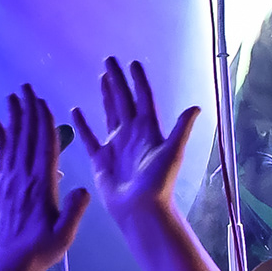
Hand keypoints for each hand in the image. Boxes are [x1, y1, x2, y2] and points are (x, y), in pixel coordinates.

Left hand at [0, 84, 91, 270]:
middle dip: (27, 110)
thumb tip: (83, 189)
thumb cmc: (39, 250)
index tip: (43, 102)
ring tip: (12, 97)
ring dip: (13, 118)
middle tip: (25, 87)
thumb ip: (74, 210)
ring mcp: (9, 181)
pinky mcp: (0, 187)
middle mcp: (23, 178)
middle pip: (26, 136)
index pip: (44, 145)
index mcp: (42, 185)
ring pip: (12, 142)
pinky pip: (1, 156)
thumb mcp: (65, 234)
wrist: (8, 263)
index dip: (44, 121)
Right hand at [72, 57, 201, 225]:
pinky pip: (89, 137)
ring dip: (105, 96)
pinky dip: (82, 125)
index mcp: (148, 130)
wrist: (141, 210)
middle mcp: (132, 133)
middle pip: (124, 100)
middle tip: (110, 60)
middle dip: (117, 81)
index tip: (132, 63)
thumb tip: (196, 107)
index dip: (138, 81)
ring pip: (109, 113)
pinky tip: (75, 111)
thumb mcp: (171, 152)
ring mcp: (116, 145)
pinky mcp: (100, 159)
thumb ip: (180, 128)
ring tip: (101, 78)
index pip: (143, 98)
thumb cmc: (158, 182)